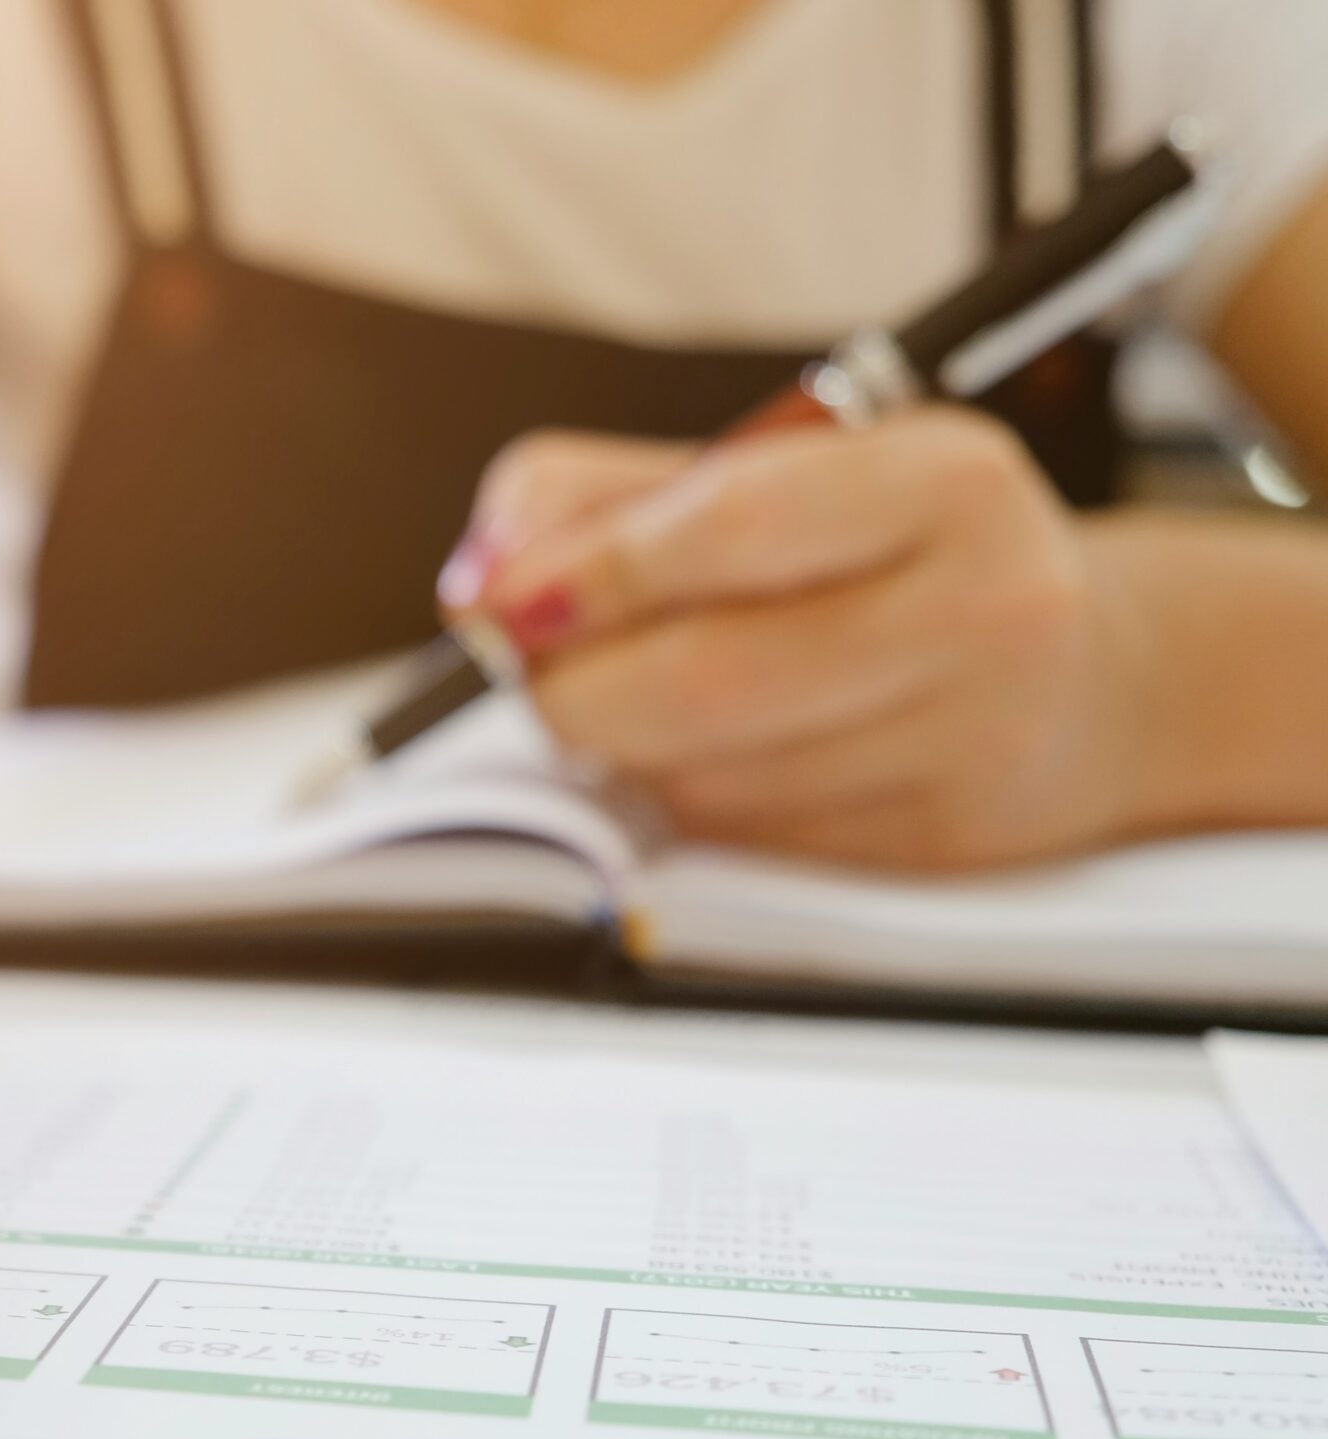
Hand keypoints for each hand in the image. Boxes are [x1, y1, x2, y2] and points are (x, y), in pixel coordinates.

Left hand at [441, 411, 1165, 870]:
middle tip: (519, 676)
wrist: (1080, 675)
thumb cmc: (883, 557)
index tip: (491, 603)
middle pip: (701, 678)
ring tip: (644, 701)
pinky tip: (726, 756)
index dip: (583, 575)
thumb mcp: (769, 474)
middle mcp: (989, 607)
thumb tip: (478, 585)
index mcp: (947, 480)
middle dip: (570, 689)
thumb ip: (600, 500)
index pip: (725, 528)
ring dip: (629, 753)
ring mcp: (977, 739)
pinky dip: (692, 801)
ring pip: (708, 776)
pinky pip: (747, 837)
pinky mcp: (943, 844)